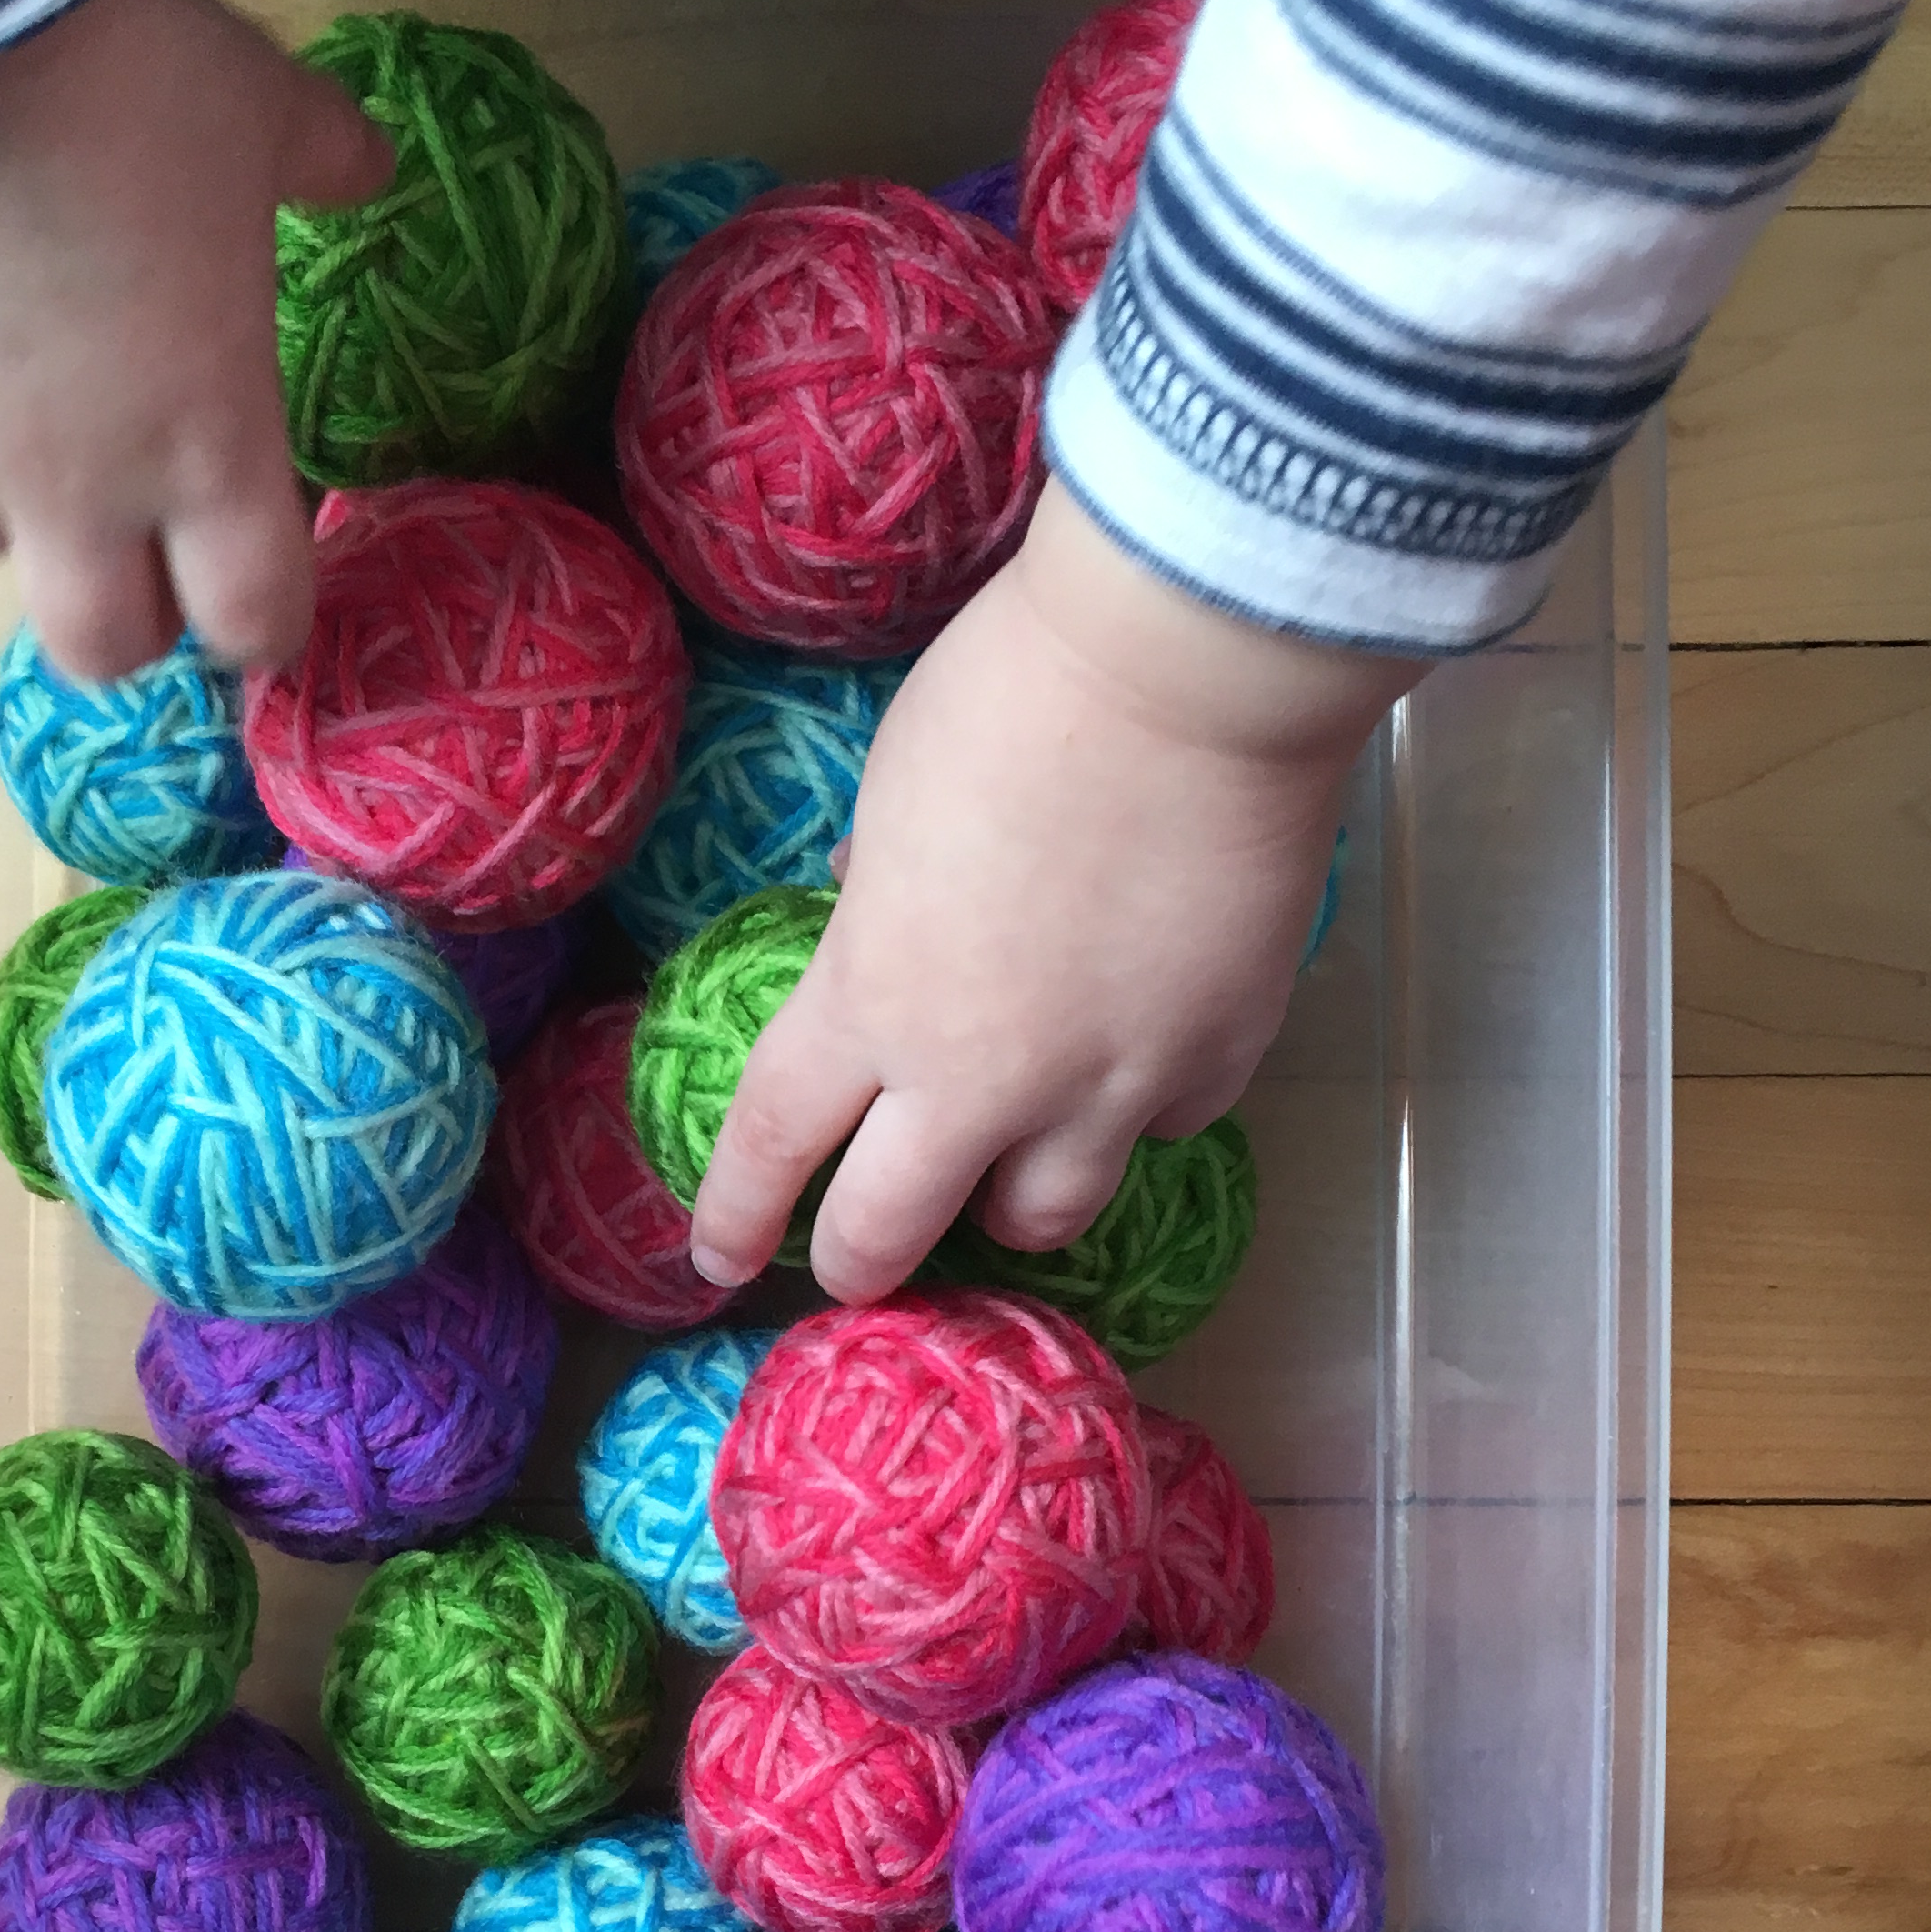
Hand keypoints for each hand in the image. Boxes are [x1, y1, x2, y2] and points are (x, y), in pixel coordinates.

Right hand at [0, 0, 392, 679]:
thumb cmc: (128, 75)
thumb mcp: (259, 105)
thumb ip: (324, 158)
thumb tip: (366, 168)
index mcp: (205, 435)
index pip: (250, 619)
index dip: (264, 621)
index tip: (265, 570)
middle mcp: (82, 476)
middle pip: (103, 648)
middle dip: (135, 618)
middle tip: (154, 541)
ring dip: (29, 520)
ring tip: (52, 426)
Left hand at [688, 484, 1411, 1303]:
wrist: (1194, 671)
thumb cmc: (1015, 697)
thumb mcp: (893, 799)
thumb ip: (876, 895)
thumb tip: (871, 916)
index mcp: (872, 1000)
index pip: (773, 1146)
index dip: (734, 1215)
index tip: (714, 1256)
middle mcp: (982, 1076)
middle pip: (890, 1233)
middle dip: (856, 1260)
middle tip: (854, 1256)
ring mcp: (1110, 1084)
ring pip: (1043, 1217)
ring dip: (1006, 1202)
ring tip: (1008, 1165)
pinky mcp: (1216, 1059)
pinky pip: (1163, 1126)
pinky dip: (1137, 1107)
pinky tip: (1137, 1051)